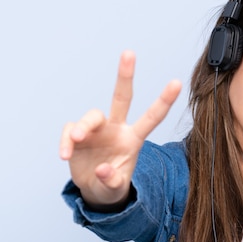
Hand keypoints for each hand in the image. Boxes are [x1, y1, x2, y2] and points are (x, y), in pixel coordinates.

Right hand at [59, 50, 181, 206]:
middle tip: (129, 52)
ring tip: (76, 141)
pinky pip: (69, 130)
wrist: (93, 189)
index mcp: (133, 139)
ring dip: (82, 127)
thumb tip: (102, 169)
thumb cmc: (111, 185)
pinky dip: (65, 141)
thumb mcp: (115, 189)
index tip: (177, 82)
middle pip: (121, 97)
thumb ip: (112, 181)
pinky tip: (65, 155)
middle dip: (125, 75)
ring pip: (91, 116)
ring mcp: (97, 130)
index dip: (164, 101)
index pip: (152, 118)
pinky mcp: (77, 134)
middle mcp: (116, 129)